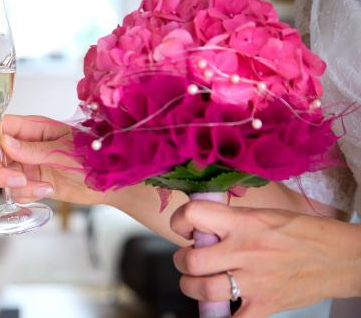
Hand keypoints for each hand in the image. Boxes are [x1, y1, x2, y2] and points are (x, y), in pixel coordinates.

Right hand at [0, 115, 107, 204]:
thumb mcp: (63, 150)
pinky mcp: (32, 182)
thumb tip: (4, 142)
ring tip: (44, 187)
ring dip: (18, 187)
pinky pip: (15, 191)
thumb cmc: (94, 155)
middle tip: (20, 181)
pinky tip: (49, 190)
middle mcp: (24, 145)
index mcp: (31, 128)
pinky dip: (27, 195)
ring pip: (2, 177)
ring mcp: (27, 164)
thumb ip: (32, 149)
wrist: (109, 180)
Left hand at [170, 201, 360, 316]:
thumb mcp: (263, 214)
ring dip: (191, 286)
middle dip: (180, 261)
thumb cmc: (302, 232)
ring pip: (201, 289)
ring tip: (197, 281)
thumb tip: (200, 225)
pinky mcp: (264, 305)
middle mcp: (244, 251)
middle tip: (188, 259)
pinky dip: (219, 317)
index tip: (183, 228)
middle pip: (190, 261)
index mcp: (242, 223)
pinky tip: (219, 308)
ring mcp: (254, 281)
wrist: (341, 257)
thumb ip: (230, 220)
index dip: (179, 221)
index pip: (193, 216)